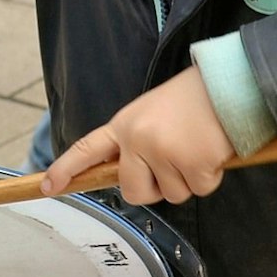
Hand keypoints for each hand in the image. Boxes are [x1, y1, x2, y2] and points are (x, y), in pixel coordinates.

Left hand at [41, 67, 236, 206]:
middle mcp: (138, 139)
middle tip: (175, 162)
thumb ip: (136, 142)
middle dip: (154, 188)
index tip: (49, 185)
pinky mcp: (191, 164)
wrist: (228, 83)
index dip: (66, 169)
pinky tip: (212, 149)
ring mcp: (163, 152)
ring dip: (188, 178)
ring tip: (196, 145)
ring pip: (171, 194)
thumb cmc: (193, 98)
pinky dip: (209, 176)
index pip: (87, 148)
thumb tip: (134, 178)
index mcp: (125, 124)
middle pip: (133, 191)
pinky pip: (198, 190)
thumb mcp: (152, 113)